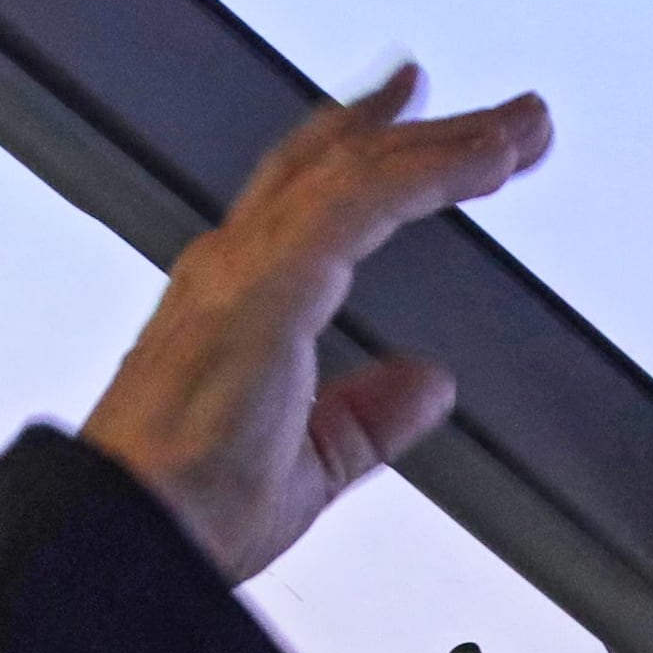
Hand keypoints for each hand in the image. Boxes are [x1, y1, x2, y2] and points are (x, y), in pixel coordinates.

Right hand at [82, 65, 551, 583]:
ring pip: (361, 171)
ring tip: (520, 126)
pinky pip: (363, 201)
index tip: (421, 116)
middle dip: (430, 136)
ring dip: (447, 143)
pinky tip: (486, 161)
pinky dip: (429, 172)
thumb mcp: (311, 463)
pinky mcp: (271, 281)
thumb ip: (368, 418)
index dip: (368, 149)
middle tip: (511, 118)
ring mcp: (247, 266)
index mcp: (235, 299)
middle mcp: (235, 265)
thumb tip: (428, 382)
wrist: (132, 536)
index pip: (309, 197)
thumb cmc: (190, 511)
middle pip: (344, 167)